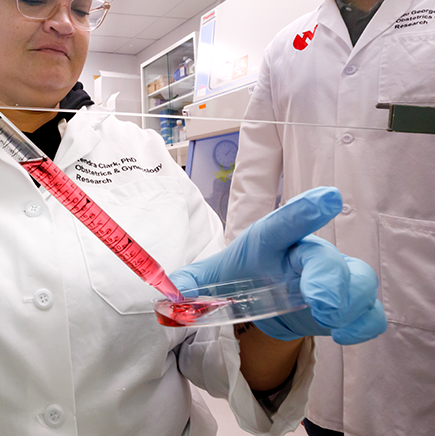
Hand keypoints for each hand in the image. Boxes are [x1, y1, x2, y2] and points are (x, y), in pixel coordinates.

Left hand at [170, 188, 385, 343]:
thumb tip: (164, 294)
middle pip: (323, 256)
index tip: (328, 197)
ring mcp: (331, 276)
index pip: (285, 223)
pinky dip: (364, 323)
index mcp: (269, 242)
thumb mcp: (212, 277)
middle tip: (320, 302)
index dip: (305, 211)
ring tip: (330, 319)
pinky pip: (369, 309)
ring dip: (348, 301)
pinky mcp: (347, 302)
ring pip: (355, 279)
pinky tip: (345, 334)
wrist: (266, 298)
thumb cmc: (242, 276)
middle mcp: (303, 253)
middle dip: (327, 277)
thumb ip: (188, 283)